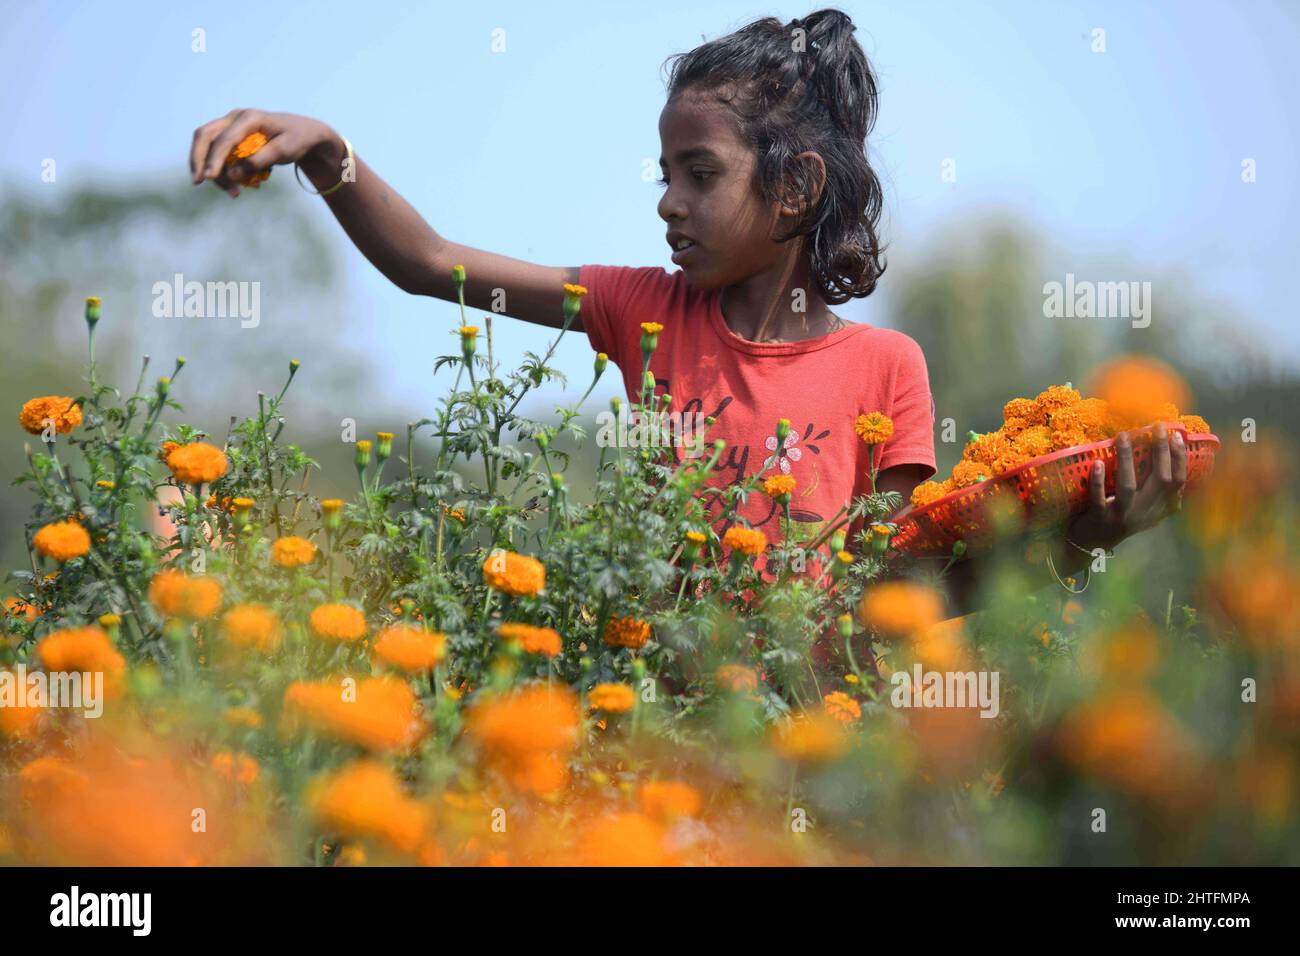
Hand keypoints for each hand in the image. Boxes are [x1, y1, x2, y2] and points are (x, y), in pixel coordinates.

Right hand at [189, 109, 340, 196]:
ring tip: (234, 192)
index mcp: (249, 118)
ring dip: (213, 169)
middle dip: (199, 160)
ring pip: (208, 145)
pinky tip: (236, 185)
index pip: (224, 138)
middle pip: (205, 135)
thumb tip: (232, 174)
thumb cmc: (297, 139)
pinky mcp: (232, 137)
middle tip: (198, 182)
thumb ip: (259, 161)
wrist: (305, 134)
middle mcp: (235, 118)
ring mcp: (232, 126)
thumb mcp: (284, 151)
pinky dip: (222, 170)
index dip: (214, 159)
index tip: (210, 178)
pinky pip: (218, 153)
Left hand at [1067, 422, 1187, 551]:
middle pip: (1160, 480)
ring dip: (1127, 459)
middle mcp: (1144, 512)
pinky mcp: (1099, 519)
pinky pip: (1098, 499)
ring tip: (1124, 435)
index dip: (1179, 459)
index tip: (1177, 435)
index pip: (1178, 482)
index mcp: (1158, 508)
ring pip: (1128, 486)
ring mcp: (1122, 516)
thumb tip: (1175, 458)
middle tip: (1156, 426)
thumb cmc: (1120, 519)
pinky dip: (1098, 481)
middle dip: (1161, 451)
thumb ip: (1161, 493)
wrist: (1092, 545)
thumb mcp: (1147, 510)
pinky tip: (1098, 463)